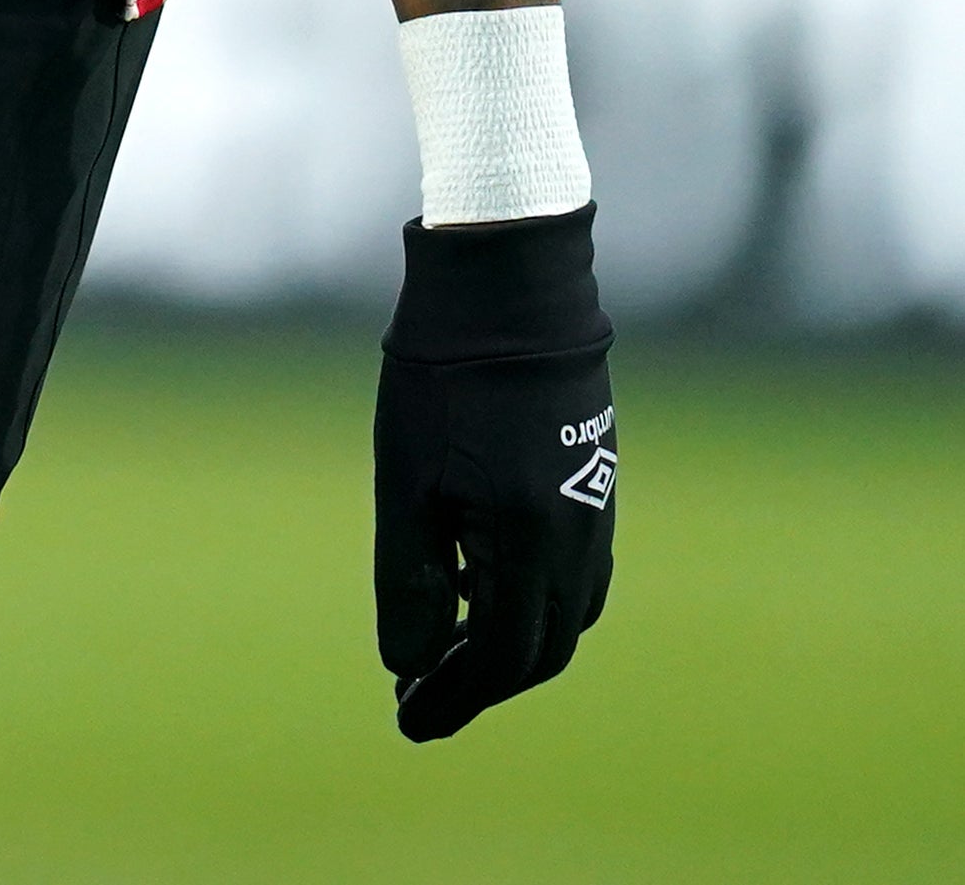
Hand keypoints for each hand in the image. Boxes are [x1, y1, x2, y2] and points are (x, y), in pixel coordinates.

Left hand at [374, 203, 614, 740]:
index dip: (454, 697)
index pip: (501, 660)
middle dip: (480, 681)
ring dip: (510, 644)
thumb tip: (409, 663)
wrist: (507, 284)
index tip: (406, 719)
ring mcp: (596, 509)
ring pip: (565, 614)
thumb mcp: (408, 478)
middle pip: (540, 650)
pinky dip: (533, 598)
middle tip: (423, 694)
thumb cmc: (444, 373)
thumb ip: (412, 578)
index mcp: (531, 543)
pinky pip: (577, 572)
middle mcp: (578, 538)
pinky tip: (486, 580)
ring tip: (448, 645)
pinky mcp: (595, 479)